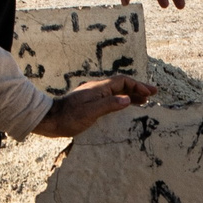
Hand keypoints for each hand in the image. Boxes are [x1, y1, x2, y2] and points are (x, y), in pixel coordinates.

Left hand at [33, 75, 156, 138]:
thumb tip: (127, 99)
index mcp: (99, 88)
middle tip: (152, 94)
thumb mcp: (90, 113)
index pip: (123, 82)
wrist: (50, 120)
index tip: (150, 93)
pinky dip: (121, 101)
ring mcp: (93, 95)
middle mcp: (97, 89)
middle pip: (121, 85)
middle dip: (138, 88)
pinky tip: (124, 107)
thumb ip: (109, 105)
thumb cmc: (69, 118)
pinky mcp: (89, 103)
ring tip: (144, 101)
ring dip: (131, 95)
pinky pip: (111, 98)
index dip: (138, 86)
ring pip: (116, 92)